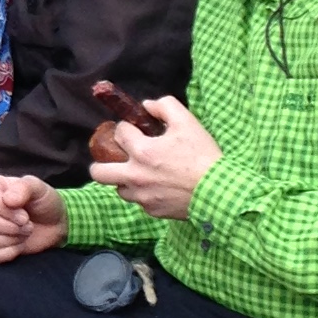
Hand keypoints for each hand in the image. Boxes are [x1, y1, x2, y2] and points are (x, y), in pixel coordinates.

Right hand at [0, 173, 64, 259]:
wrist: (54, 223)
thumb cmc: (44, 201)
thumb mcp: (38, 188)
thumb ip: (24, 187)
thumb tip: (8, 200)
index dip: (5, 209)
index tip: (24, 213)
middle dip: (10, 225)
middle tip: (27, 223)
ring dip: (10, 239)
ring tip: (24, 232)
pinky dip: (9, 252)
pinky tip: (20, 244)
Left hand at [89, 91, 219, 220]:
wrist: (219, 192)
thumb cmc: (203, 156)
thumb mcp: (187, 122)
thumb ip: (165, 106)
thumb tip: (147, 106)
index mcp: (142, 151)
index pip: (119, 133)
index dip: (126, 128)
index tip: (135, 130)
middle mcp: (136, 176)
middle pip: (98, 172)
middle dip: (102, 161)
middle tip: (118, 157)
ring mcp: (142, 196)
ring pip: (119, 188)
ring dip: (125, 179)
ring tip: (141, 172)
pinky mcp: (152, 210)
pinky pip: (139, 201)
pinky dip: (144, 193)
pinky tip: (160, 186)